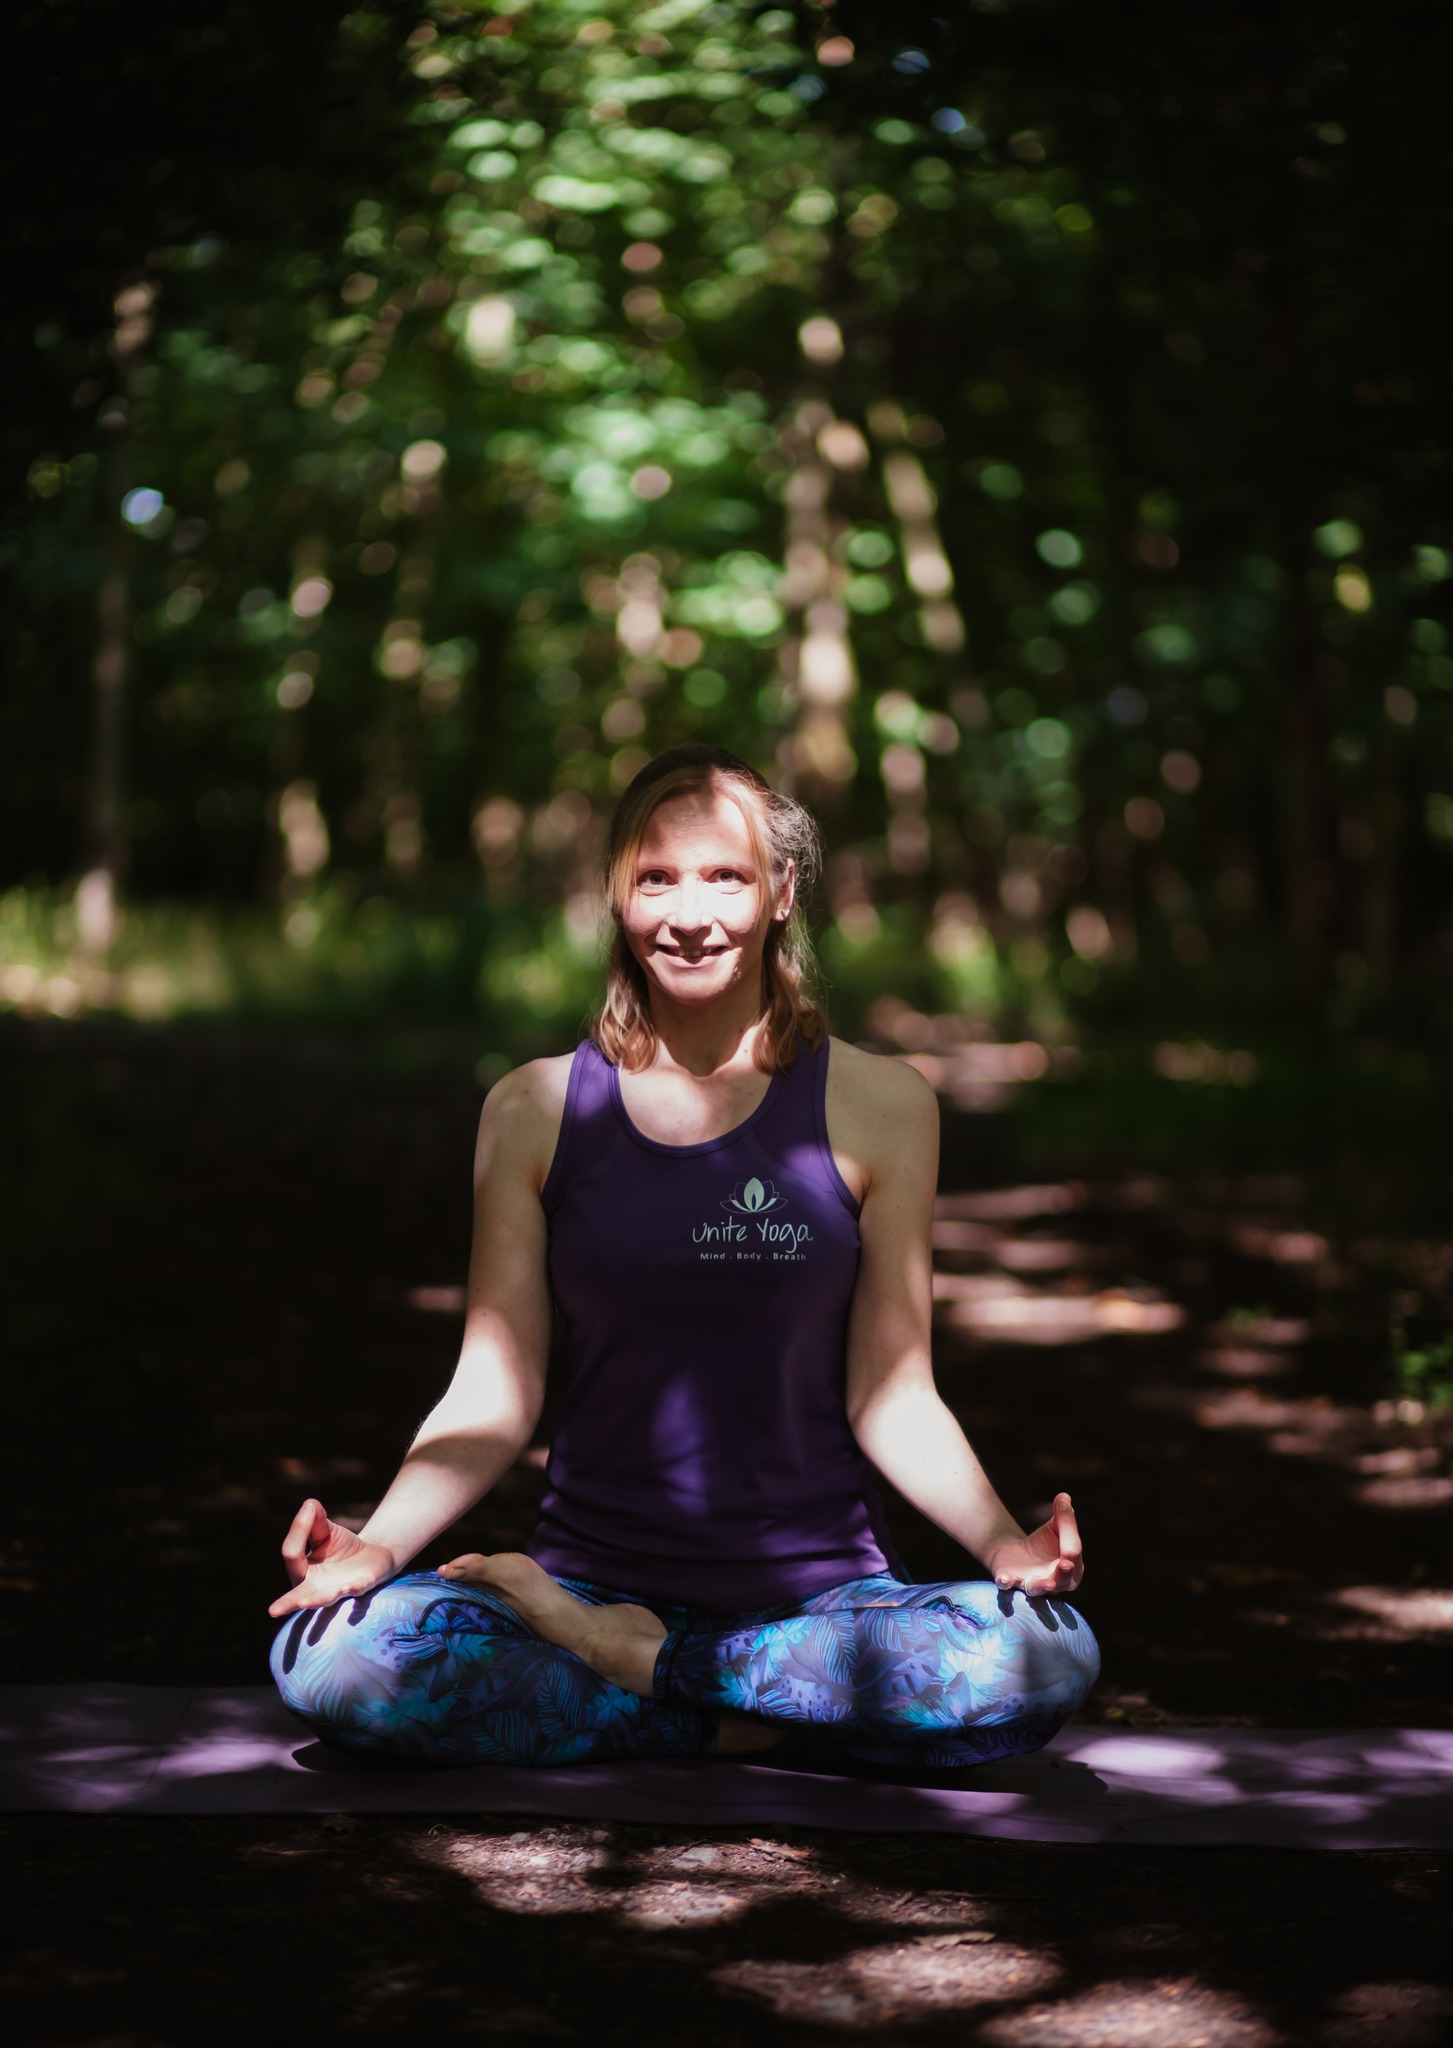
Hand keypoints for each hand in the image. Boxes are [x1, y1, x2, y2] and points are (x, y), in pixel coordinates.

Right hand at [267, 1498, 395, 1617]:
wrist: (372, 1554)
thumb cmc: (341, 1547)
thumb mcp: (325, 1531)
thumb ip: (314, 1521)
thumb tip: (309, 1505)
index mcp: (302, 1572)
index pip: (292, 1554)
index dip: (299, 1529)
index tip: (309, 1509)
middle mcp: (317, 1587)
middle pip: (300, 1595)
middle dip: (288, 1603)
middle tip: (274, 1611)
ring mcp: (339, 1589)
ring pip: (327, 1597)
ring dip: (317, 1600)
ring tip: (305, 1602)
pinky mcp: (362, 1585)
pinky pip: (357, 1588)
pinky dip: (353, 1588)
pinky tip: (348, 1587)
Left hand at [984, 1492, 1082, 1596]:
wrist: (1016, 1553)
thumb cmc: (1044, 1543)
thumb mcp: (1056, 1526)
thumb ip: (1063, 1515)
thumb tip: (1064, 1497)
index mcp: (1071, 1568)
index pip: (1073, 1555)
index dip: (1071, 1547)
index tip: (1070, 1545)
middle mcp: (1053, 1582)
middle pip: (1061, 1580)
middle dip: (1063, 1574)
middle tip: (1064, 1565)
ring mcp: (1030, 1583)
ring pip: (1036, 1588)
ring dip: (1040, 1585)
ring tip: (1047, 1584)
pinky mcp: (1009, 1580)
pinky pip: (1008, 1584)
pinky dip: (1006, 1582)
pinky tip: (1004, 1579)